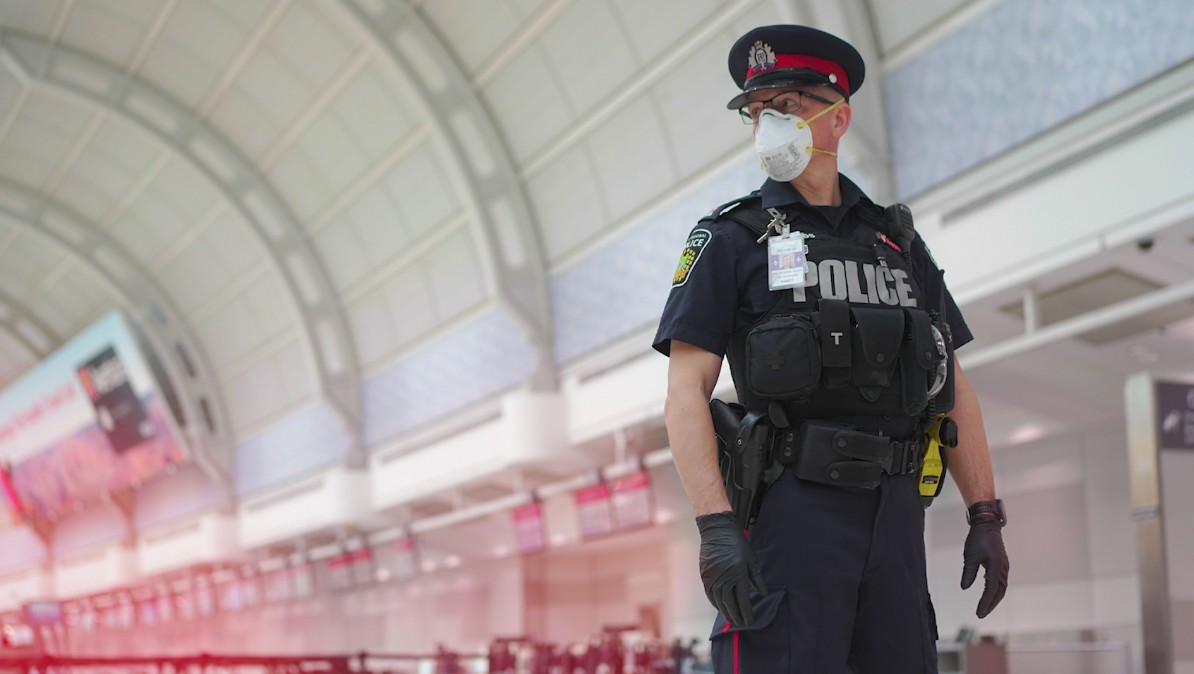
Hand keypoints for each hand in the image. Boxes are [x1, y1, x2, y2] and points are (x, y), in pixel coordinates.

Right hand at [696, 511, 766, 625]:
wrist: (717, 530)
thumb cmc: (737, 542)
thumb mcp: (751, 558)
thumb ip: (756, 578)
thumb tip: (762, 593)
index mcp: (738, 574)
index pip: (743, 598)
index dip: (746, 611)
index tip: (750, 619)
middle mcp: (724, 578)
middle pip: (730, 602)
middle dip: (736, 614)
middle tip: (740, 623)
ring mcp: (713, 577)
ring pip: (719, 600)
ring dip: (725, 611)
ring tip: (731, 618)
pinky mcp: (705, 575)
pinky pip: (709, 594)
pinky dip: (714, 602)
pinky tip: (719, 607)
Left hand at [961, 513, 1008, 617]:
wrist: (987, 524)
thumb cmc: (978, 538)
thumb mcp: (970, 556)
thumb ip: (968, 573)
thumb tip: (964, 588)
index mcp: (996, 567)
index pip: (991, 590)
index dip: (985, 603)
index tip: (978, 613)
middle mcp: (1003, 569)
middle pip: (999, 592)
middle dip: (991, 605)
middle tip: (981, 614)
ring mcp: (1004, 567)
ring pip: (1001, 588)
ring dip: (993, 599)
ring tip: (984, 608)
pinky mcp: (1002, 564)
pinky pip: (1000, 581)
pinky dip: (995, 590)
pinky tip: (987, 594)